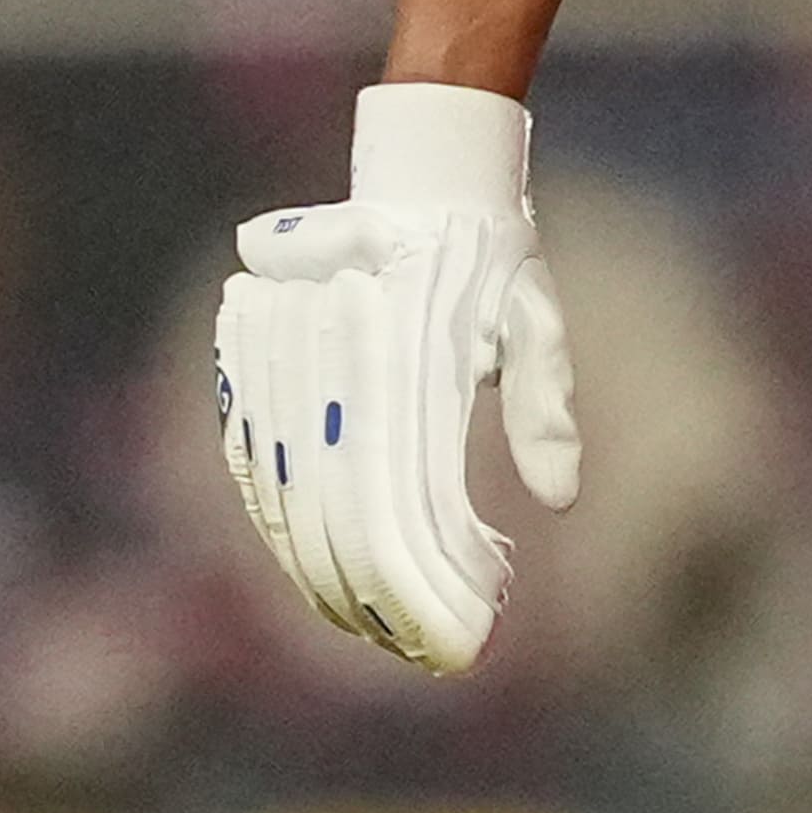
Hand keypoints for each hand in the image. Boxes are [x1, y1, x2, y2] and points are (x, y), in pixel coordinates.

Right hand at [213, 83, 578, 674]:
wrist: (425, 170)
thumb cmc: (492, 255)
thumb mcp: (533, 313)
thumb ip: (545, 398)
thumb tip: (562, 495)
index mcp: (402, 343)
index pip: (385, 489)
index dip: (402, 570)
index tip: (438, 625)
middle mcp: (333, 349)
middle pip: (326, 499)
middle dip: (358, 586)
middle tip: (401, 642)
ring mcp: (285, 348)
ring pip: (279, 483)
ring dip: (310, 562)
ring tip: (355, 622)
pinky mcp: (255, 352)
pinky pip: (249, 450)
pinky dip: (274, 515)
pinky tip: (302, 564)